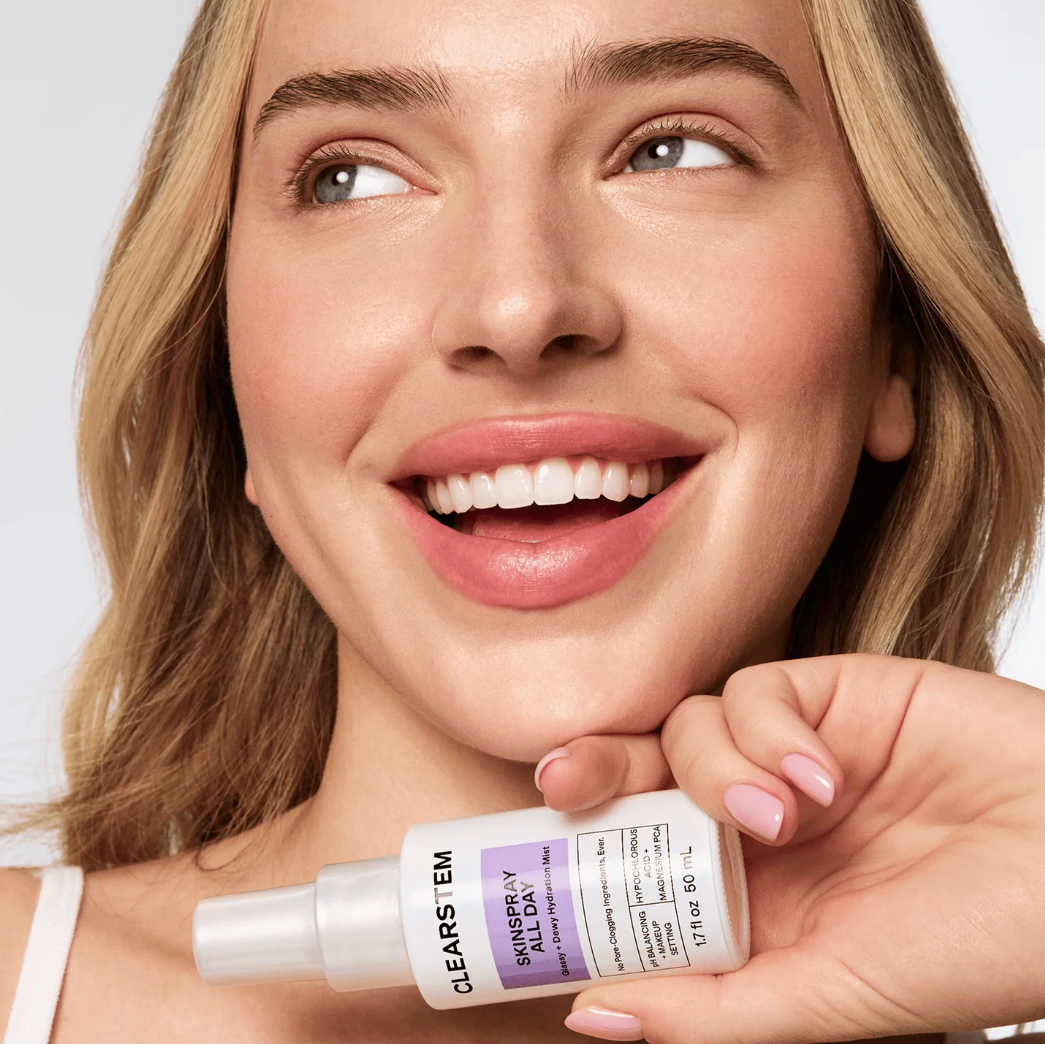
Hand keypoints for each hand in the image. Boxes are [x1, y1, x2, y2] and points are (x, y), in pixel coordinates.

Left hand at [535, 654, 1044, 1042]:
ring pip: (691, 725)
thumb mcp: (827, 998)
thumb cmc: (970, 950)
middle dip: (596, 768)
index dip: (580, 846)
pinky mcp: (833, 695)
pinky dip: (772, 728)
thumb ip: (709, 1007)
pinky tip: (825, 773)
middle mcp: (754, 820)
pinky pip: (759, 688)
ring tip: (780, 814)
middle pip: (641, 773)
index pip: (633, 856)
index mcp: (743, 894)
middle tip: (563, 783)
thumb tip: (588, 1014)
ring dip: (716, 764)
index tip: (532, 851)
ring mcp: (790, 753)